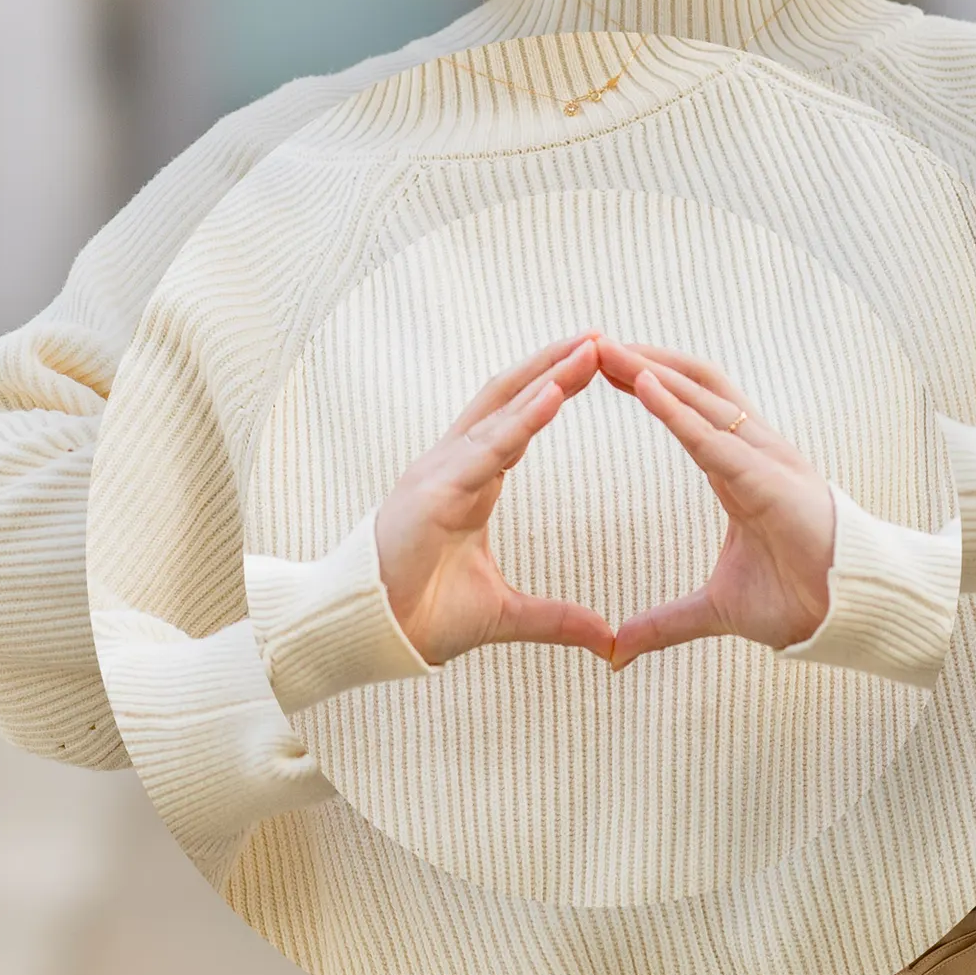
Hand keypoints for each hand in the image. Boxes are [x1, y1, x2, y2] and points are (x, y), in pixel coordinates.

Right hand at [374, 336, 619, 667]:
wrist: (369, 638)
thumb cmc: (420, 617)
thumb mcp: (504, 615)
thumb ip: (555, 618)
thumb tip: (606, 636)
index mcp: (469, 483)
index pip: (516, 421)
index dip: (554, 389)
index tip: (596, 365)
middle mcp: (452, 466)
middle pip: (509, 399)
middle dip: (554, 365)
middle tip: (602, 337)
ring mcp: (439, 474)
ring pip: (500, 412)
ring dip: (547, 377)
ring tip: (590, 348)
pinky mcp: (432, 493)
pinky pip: (486, 448)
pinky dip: (522, 419)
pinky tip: (555, 395)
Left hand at [597, 342, 838, 665]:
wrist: (851, 617)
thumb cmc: (801, 599)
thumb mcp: (715, 609)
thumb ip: (664, 623)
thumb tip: (616, 651)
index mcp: (739, 469)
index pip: (688, 407)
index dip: (648, 382)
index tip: (600, 365)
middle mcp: (753, 451)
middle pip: (692, 386)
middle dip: (643, 360)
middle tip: (590, 340)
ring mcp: (766, 460)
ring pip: (704, 397)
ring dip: (653, 369)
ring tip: (606, 349)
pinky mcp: (771, 480)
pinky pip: (716, 438)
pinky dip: (678, 410)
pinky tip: (644, 386)